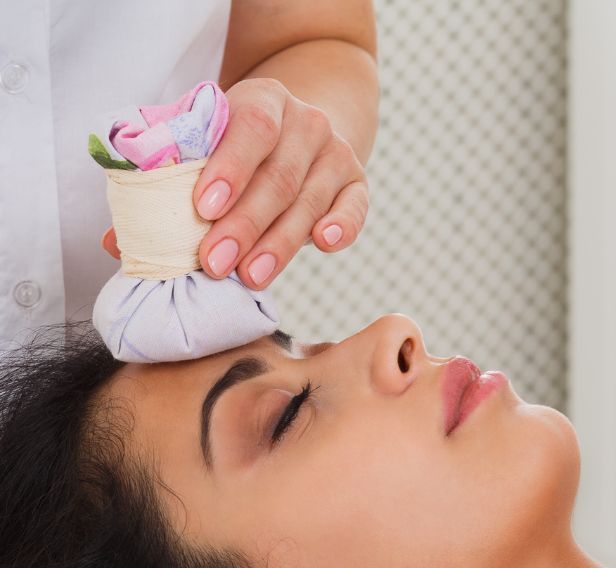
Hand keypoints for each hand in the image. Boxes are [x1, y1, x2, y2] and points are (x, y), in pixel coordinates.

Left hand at [101, 77, 369, 289]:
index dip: (228, 169)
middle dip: (245, 224)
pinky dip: (342, 227)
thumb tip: (116, 242)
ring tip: (251, 276)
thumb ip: (167, 188)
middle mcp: (306, 123)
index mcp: (263, 101)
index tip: (203, 208)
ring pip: (309, 202)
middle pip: (278, 177)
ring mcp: (336, 154)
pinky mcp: (357, 185)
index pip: (250, 129)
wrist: (303, 129)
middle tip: (217, 263)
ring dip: (279, 243)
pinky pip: (355, 210)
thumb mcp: (208, 147)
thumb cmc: (242, 149)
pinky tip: (324, 244)